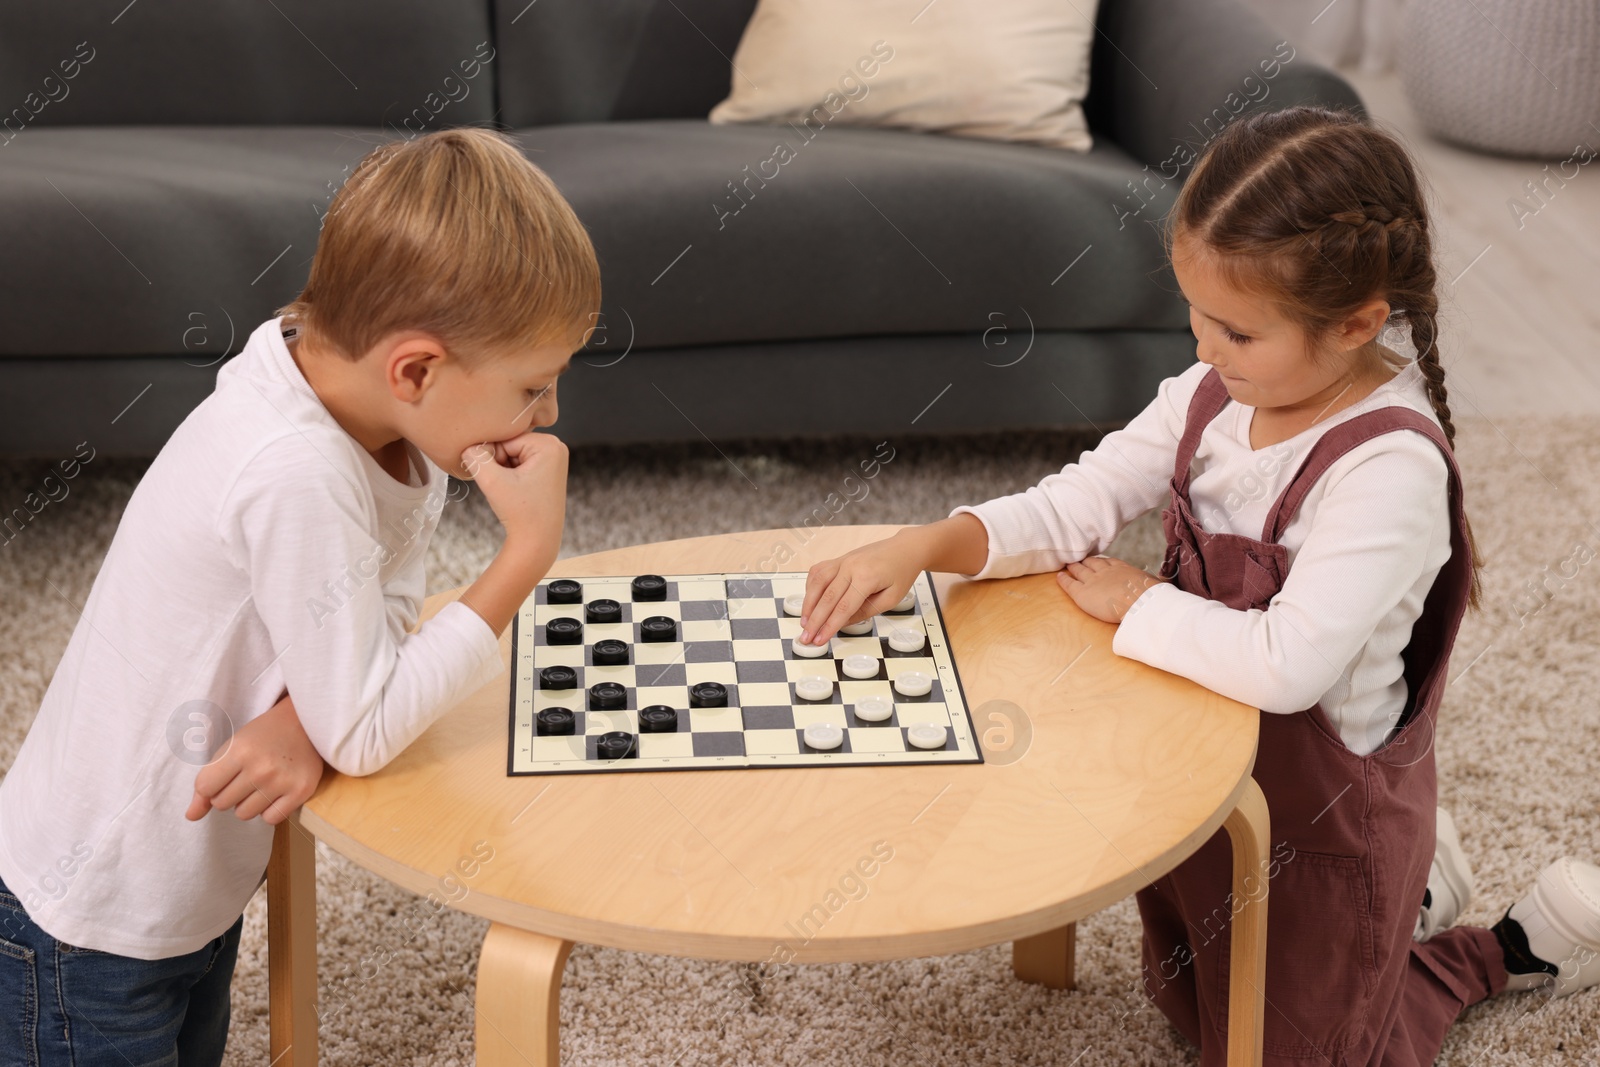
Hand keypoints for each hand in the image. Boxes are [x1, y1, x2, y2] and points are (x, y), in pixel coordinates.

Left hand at [186, 691, 324, 824]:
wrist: (306, 722)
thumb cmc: (264, 735)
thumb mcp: (231, 749)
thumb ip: (207, 783)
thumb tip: (191, 817)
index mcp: (239, 751)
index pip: (205, 789)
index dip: (211, 785)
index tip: (226, 773)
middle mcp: (260, 768)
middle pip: (222, 804)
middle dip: (230, 793)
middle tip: (247, 775)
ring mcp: (282, 781)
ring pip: (244, 814)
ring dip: (249, 803)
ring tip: (262, 783)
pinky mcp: (301, 791)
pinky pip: (270, 819)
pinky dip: (270, 809)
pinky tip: (277, 791)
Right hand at [462, 432, 567, 573]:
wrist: (536, 541)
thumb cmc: (520, 513)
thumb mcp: (492, 481)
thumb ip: (475, 457)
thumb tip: (467, 444)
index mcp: (549, 444)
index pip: (505, 438)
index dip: (493, 457)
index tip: (498, 479)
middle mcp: (555, 447)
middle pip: (510, 444)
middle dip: (499, 463)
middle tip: (506, 487)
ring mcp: (553, 459)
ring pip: (513, 454)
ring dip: (503, 470)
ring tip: (511, 490)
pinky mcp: (548, 471)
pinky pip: (520, 463)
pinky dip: (511, 475)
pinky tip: (515, 491)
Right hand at [800, 535, 921, 644]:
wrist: (905, 548)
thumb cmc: (901, 572)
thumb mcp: (891, 598)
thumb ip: (865, 611)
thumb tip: (842, 623)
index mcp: (866, 577)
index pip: (843, 608)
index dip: (829, 626)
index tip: (820, 640)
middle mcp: (851, 566)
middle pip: (826, 597)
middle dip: (814, 621)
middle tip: (806, 637)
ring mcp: (843, 560)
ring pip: (817, 583)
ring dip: (808, 604)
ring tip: (804, 623)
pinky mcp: (839, 558)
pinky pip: (818, 572)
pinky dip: (810, 587)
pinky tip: (809, 601)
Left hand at [1056, 555, 1166, 623]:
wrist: (1140, 603)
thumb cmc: (1151, 597)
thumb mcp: (1156, 586)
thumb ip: (1154, 584)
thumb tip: (1165, 585)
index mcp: (1124, 569)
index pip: (1110, 563)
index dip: (1103, 562)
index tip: (1099, 561)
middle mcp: (1106, 571)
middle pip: (1093, 563)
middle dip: (1086, 561)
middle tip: (1080, 560)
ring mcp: (1093, 580)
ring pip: (1080, 570)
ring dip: (1074, 567)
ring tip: (1069, 564)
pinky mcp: (1082, 593)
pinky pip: (1069, 584)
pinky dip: (1063, 579)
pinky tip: (1059, 576)